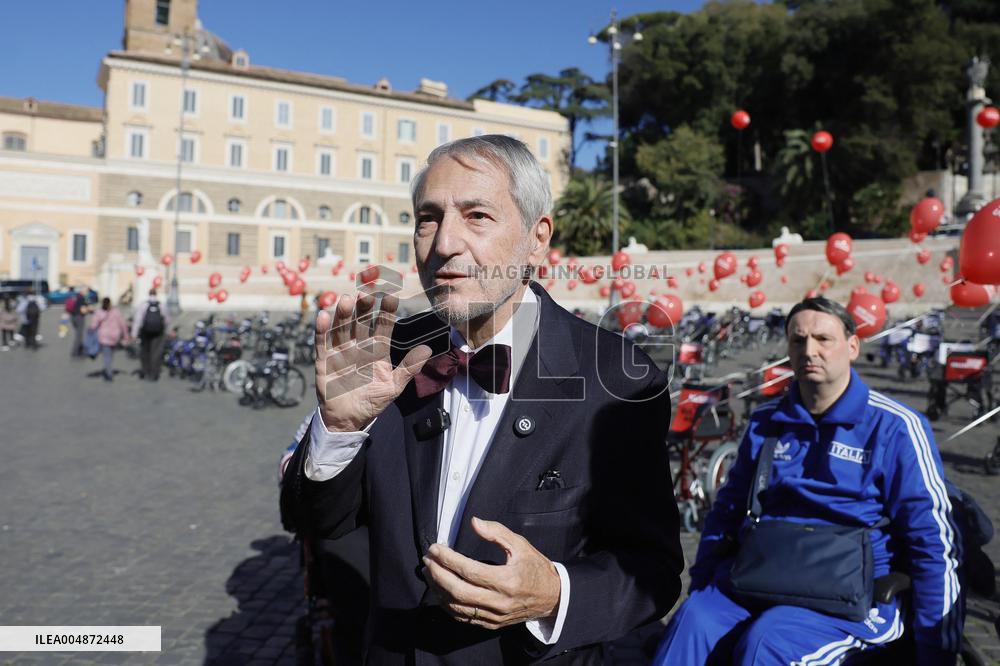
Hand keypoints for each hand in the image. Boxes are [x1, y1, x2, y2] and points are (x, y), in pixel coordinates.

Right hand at [315, 292, 430, 431]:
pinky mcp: (324, 361)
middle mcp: (358, 346)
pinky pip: (322, 343)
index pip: (382, 327)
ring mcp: (340, 352)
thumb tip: (428, 350)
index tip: (390, 297)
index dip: (386, 312)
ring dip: (343, 315)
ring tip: (346, 300)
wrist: (349, 419)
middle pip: (360, 322)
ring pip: (341, 329)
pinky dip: (321, 330)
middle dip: (363, 308)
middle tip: (365, 293)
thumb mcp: (394, 386)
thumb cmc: (372, 400)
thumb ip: (409, 368)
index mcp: (376, 350)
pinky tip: (323, 316)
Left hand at [422, 517, 560, 630]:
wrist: (552, 597)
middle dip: (438, 574)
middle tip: (427, 560)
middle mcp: (500, 601)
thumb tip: (474, 522)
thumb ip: (496, 532)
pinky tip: (440, 591)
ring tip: (429, 573)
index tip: (435, 548)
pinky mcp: (491, 623)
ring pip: (457, 606)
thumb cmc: (535, 567)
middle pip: (458, 591)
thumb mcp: (520, 544)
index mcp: (507, 580)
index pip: (469, 570)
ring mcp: (495, 615)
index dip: (448, 559)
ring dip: (438, 589)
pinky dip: (448, 605)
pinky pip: (463, 617)